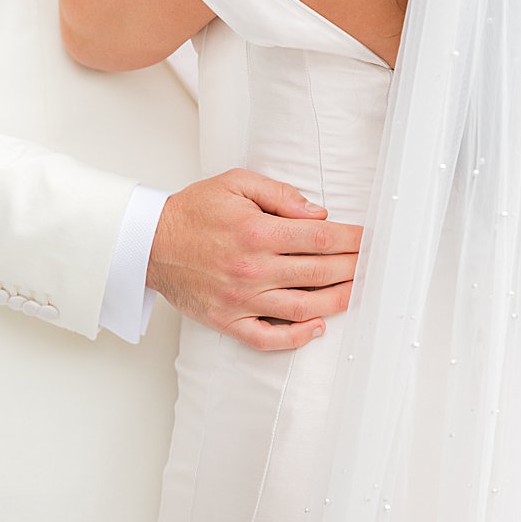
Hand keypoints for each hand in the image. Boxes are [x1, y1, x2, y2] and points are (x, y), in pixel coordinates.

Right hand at [148, 168, 361, 350]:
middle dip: (354, 267)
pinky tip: (316, 327)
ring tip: (356, 292)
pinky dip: (296, 337)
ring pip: (304, 307)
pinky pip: (268, 337)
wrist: (148, 243)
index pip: (320, 238)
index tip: (368, 239)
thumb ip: (279, 194)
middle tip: (371, 264)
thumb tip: (317, 214)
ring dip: (338, 301)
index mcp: (256, 233)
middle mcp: (252, 269)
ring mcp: (240, 299)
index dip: (352, 239)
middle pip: (320, 272)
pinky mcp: (228, 320)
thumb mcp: (235, 184)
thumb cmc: (191, 212)